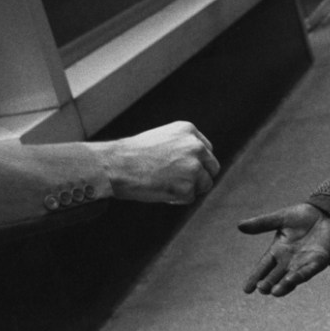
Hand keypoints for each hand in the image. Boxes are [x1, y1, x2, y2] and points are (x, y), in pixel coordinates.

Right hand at [92, 121, 218, 203]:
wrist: (117, 165)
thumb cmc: (133, 154)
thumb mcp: (162, 138)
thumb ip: (182, 146)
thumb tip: (198, 164)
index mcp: (189, 131)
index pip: (207, 151)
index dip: (198, 162)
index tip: (186, 169)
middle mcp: (196, 147)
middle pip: (212, 168)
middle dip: (201, 177)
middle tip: (182, 183)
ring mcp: (193, 167)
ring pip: (204, 184)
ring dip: (189, 189)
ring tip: (166, 186)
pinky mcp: (188, 187)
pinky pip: (189, 198)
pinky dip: (177, 199)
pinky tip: (161, 191)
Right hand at [238, 203, 329, 296]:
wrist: (326, 213)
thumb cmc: (302, 216)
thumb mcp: (280, 218)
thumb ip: (262, 223)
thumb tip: (239, 225)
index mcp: (277, 251)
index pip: (263, 267)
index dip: (255, 278)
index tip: (246, 290)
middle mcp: (289, 261)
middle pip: (276, 276)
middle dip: (269, 283)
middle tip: (261, 289)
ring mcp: (303, 263)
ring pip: (291, 278)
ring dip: (283, 285)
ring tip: (275, 292)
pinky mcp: (318, 262)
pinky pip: (308, 271)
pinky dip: (300, 276)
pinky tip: (292, 280)